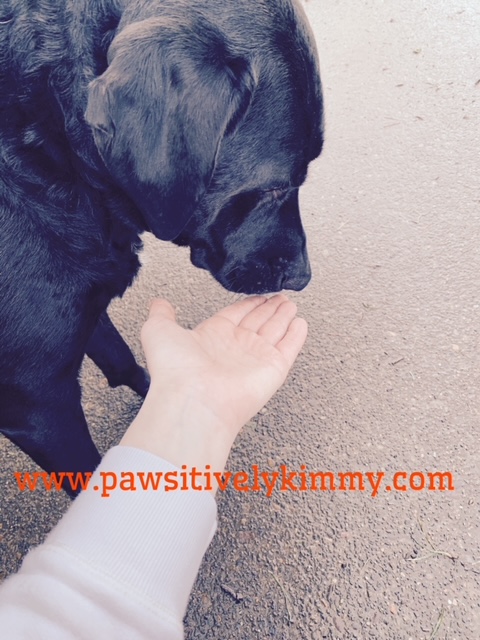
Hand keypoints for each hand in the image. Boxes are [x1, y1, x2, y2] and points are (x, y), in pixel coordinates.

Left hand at [120, 294, 307, 480]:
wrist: (193, 400)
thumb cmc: (175, 371)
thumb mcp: (158, 331)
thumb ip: (161, 314)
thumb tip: (158, 303)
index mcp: (212, 337)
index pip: (235, 315)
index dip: (248, 304)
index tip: (259, 295)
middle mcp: (234, 348)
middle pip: (257, 322)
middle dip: (269, 308)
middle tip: (281, 296)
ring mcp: (255, 359)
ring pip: (274, 331)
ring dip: (284, 317)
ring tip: (291, 304)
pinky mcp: (273, 369)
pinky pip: (289, 347)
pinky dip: (297, 335)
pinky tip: (301, 323)